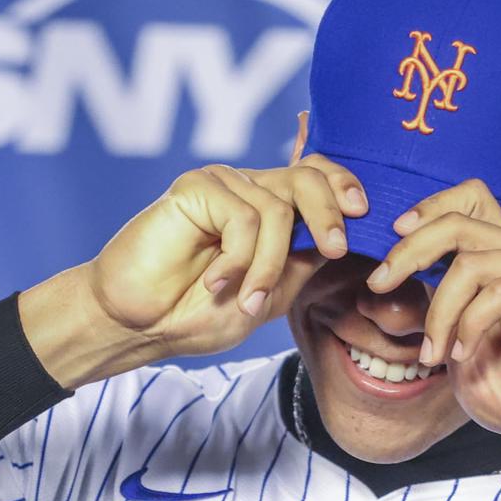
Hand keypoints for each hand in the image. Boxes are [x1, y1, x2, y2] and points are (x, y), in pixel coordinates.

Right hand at [22, 116, 366, 387]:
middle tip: (330, 249)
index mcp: (269, 209)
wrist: (138, 323)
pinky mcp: (197, 188)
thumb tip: (349, 235)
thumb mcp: (270, 295)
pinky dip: (238, 259)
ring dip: (269, 265)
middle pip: (309, 178)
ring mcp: (222, 185)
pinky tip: (215, 281)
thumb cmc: (195, 313)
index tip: (362, 215)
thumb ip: (303, 263)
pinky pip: (244, 217)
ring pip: (279, 209)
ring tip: (246, 299)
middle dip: (329, 214)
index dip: (344, 187)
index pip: (317, 176)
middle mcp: (248, 189)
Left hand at [363, 179, 500, 467]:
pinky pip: (494, 294)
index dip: (428, 208)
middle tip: (378, 283)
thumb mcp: (455, 337)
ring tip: (433, 354)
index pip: (470, 198)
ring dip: (438, 315)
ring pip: (468, 266)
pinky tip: (464, 355)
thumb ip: (436, 301)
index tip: (394, 234)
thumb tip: (388, 274)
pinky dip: (468, 327)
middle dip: (408, 252)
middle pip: (457, 223)